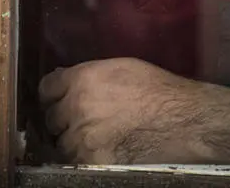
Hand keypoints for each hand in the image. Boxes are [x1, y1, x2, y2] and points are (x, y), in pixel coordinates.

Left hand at [39, 57, 229, 164]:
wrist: (183, 121)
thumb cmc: (158, 91)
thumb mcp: (120, 68)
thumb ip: (88, 74)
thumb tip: (63, 78)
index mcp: (81, 79)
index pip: (46, 89)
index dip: (50, 95)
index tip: (55, 100)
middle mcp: (76, 107)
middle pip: (51, 118)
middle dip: (61, 120)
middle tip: (76, 122)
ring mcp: (83, 137)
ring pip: (61, 144)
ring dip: (71, 142)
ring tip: (91, 139)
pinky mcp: (94, 161)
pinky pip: (76, 162)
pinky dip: (83, 158)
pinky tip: (99, 151)